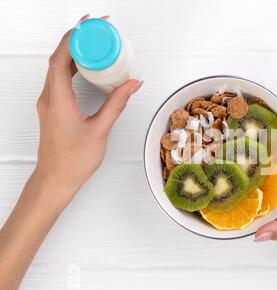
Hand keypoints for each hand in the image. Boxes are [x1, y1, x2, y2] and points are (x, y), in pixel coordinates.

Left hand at [35, 20, 142, 195]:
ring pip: (58, 67)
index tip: (89, 27)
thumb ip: (117, 104)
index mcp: (58, 101)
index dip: (74, 39)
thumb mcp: (100, 130)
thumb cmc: (72, 160)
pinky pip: (60, 78)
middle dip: (78, 40)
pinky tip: (87, 67)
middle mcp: (49, 97)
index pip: (60, 58)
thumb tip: (130, 84)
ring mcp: (49, 102)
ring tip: (95, 44)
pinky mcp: (53, 107)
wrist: (56, 179)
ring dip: (75, 52)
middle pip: (58, 58)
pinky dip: (73, 66)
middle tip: (97, 30)